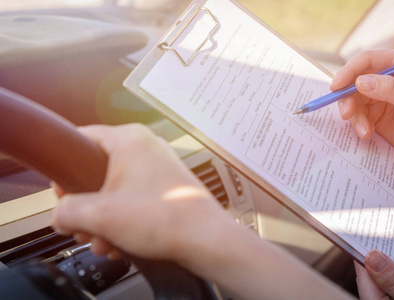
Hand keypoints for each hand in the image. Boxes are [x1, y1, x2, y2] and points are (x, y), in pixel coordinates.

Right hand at [51, 124, 353, 299]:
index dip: (65, 170)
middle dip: (87, 206)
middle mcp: (145, 147)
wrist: (206, 239)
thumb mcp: (102, 215)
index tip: (62, 193)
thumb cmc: (166, 219)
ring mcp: (158, 166)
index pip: (81, 140)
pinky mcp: (166, 186)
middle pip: (96, 171)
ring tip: (106, 241)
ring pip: (115, 190)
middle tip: (84, 227)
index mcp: (129, 140)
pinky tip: (122, 243)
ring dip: (105, 219)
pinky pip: (134, 198)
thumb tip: (59, 213)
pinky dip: (123, 220)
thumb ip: (67, 211)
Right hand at [332, 49, 393, 163]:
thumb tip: (360, 81)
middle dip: (347, 98)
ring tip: (365, 131)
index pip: (367, 61)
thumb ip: (389, 90)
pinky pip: (356, 116)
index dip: (349, 71)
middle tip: (347, 114)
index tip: (337, 86)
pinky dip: (358, 125)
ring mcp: (376, 96)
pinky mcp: (372, 114)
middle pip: (353, 81)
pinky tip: (368, 133)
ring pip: (352, 100)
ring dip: (354, 116)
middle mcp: (384, 78)